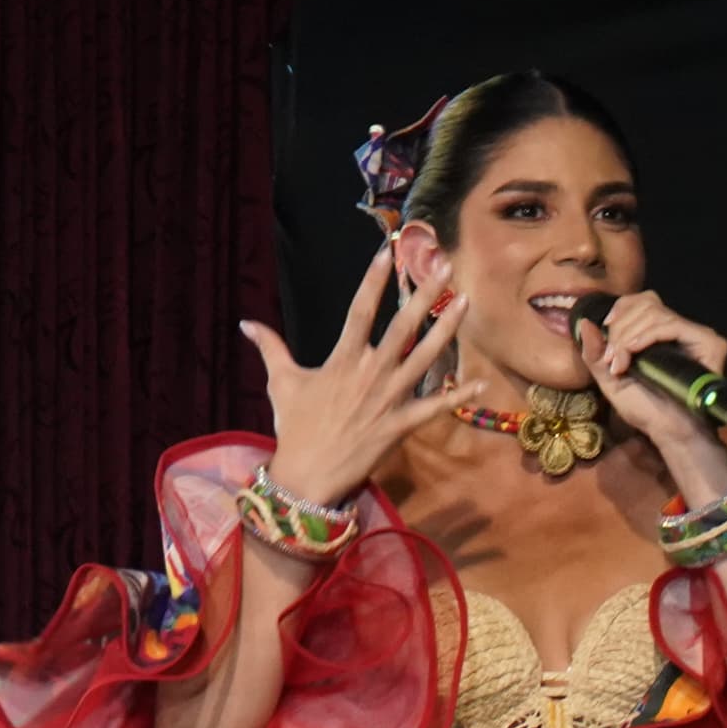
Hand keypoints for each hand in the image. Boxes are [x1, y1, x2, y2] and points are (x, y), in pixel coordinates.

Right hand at [238, 245, 457, 509]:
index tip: (388, 253)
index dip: (374, 281)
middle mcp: (370, 373)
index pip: (360, 311)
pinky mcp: (401, 425)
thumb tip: (246, 323)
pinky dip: (457, 396)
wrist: (309, 474)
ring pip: (425, 358)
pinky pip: (434, 408)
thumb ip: (270, 347)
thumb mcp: (281, 382)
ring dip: (447, 329)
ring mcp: (389, 399)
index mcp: (343, 360)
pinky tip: (481, 383)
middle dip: (424, 294)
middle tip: (444, 266)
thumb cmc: (295, 427)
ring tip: (464, 302)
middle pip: (402, 326)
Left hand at [581, 288, 726, 493]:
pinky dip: (646, 335)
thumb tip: (583, 323)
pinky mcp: (709, 343)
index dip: (622, 309)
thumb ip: (595, 355)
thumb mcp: (611, 382)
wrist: (672, 432)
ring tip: (622, 363)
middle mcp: (678, 332)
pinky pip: (671, 325)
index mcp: (658, 335)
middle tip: (613, 359)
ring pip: (655, 312)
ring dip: (628, 335)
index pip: (641, 301)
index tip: (606, 330)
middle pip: (646, 303)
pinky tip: (635, 351)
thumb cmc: (647, 412)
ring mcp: (695, 336)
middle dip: (620, 328)